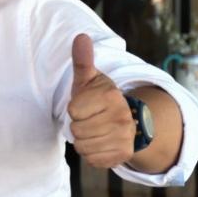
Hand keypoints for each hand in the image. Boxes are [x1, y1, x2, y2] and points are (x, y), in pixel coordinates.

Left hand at [68, 34, 134, 167]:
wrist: (123, 120)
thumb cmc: (97, 98)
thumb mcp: (88, 79)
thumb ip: (82, 60)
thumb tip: (81, 36)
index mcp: (111, 96)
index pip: (73, 111)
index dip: (74, 109)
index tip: (84, 105)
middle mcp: (121, 117)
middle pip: (76, 131)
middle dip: (77, 126)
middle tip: (89, 119)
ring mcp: (124, 137)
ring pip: (82, 146)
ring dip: (83, 140)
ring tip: (93, 130)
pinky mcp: (123, 155)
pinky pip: (92, 160)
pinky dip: (91, 154)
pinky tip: (100, 142)